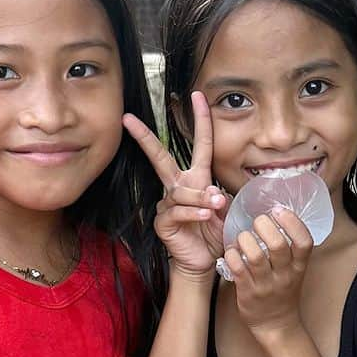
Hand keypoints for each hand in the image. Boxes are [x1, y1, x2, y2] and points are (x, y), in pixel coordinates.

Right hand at [123, 91, 226, 278]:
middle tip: (130, 120)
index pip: (199, 144)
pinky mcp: (162, 222)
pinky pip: (176, 211)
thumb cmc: (215, 233)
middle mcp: (178, 186)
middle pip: (160, 156)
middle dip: (145, 137)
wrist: (204, 261)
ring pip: (180, 191)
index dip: (200, 119)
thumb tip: (215, 192)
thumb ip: (221, 198)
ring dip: (200, 198)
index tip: (197, 95)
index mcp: (196, 178)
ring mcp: (167, 204)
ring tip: (215, 207)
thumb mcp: (227, 211)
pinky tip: (205, 217)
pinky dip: (193, 213)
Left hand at [224, 210, 313, 338]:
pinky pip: (238, 269)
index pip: (304, 241)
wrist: (276, 325)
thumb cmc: (283, 292)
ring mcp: (266, 285)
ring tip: (243, 237)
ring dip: (245, 239)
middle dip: (264, 225)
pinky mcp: (248, 292)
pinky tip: (232, 252)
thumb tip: (275, 216)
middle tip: (257, 221)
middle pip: (278, 245)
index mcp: (299, 267)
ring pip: (255, 255)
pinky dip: (232, 255)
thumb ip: (289, 249)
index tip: (280, 211)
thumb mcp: (295, 271)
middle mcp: (284, 275)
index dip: (293, 222)